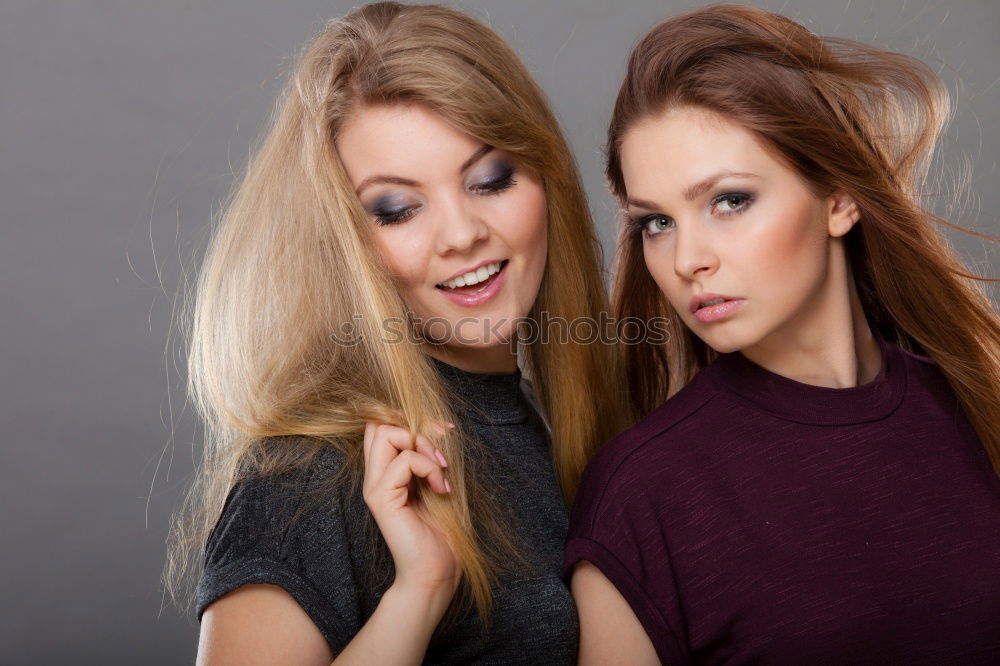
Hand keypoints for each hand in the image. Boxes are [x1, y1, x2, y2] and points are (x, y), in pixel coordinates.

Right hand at [362, 421, 459, 604]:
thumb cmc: (442, 529)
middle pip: (380, 424)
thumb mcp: (438, 480)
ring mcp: (375, 486)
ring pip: (387, 433)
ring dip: (424, 446)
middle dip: (416, 427)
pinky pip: (404, 460)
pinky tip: (440, 489)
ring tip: (441, 472)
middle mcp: (375, 476)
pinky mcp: (382, 498)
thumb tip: (439, 426)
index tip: (441, 432)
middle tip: (440, 456)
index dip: (410, 419)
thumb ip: (430, 454)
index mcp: (386, 472)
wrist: (436, 570)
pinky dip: (429, 467)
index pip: (381, 426)